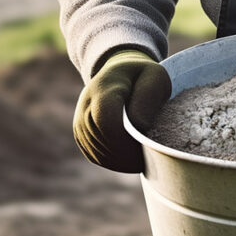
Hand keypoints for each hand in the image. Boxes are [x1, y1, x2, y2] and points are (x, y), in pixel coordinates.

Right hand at [73, 48, 171, 172]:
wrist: (119, 74)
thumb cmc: (142, 76)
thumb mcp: (155, 76)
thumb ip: (148, 97)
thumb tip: (140, 126)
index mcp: (103, 89)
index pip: (107, 121)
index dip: (128, 139)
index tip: (149, 145)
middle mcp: (85, 107)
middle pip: (105, 141)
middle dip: (130, 153)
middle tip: (153, 154)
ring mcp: (80, 124)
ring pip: (102, 153)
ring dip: (125, 160)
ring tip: (146, 154)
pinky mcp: (82, 137)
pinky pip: (98, 157)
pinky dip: (117, 161)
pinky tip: (133, 156)